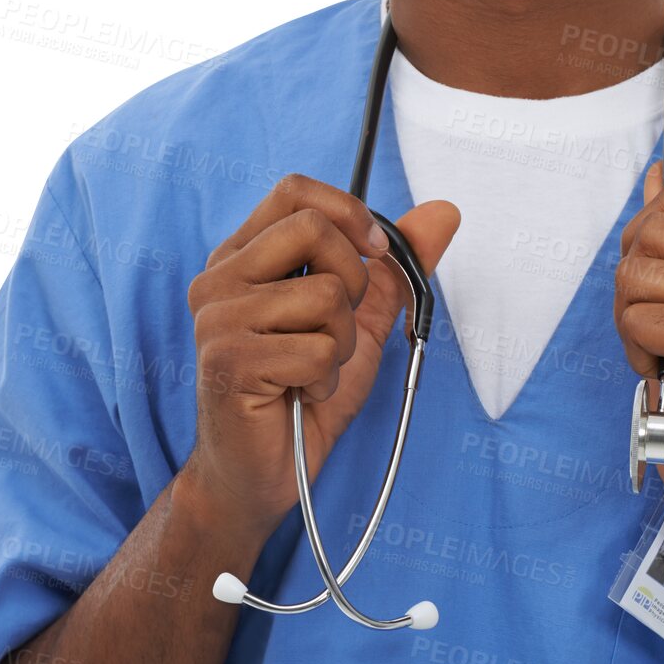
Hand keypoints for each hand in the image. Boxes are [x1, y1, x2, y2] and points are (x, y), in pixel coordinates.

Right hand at [182, 172, 459, 533]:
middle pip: (312, 227)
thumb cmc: (305, 391)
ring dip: (342, 342)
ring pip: (325, 294)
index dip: (348, 213)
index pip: (294, 190)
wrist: (266, 472)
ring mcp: (218, 319)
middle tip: (335, 327)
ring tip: (315, 369)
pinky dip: (328, 378)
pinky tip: (303, 394)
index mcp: (242, 256)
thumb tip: (444, 211)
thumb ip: (397, 266)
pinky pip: (318, 349)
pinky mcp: (229, 361)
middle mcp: (220, 278)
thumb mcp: (361, 318)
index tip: (374, 253)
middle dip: (352, 280)